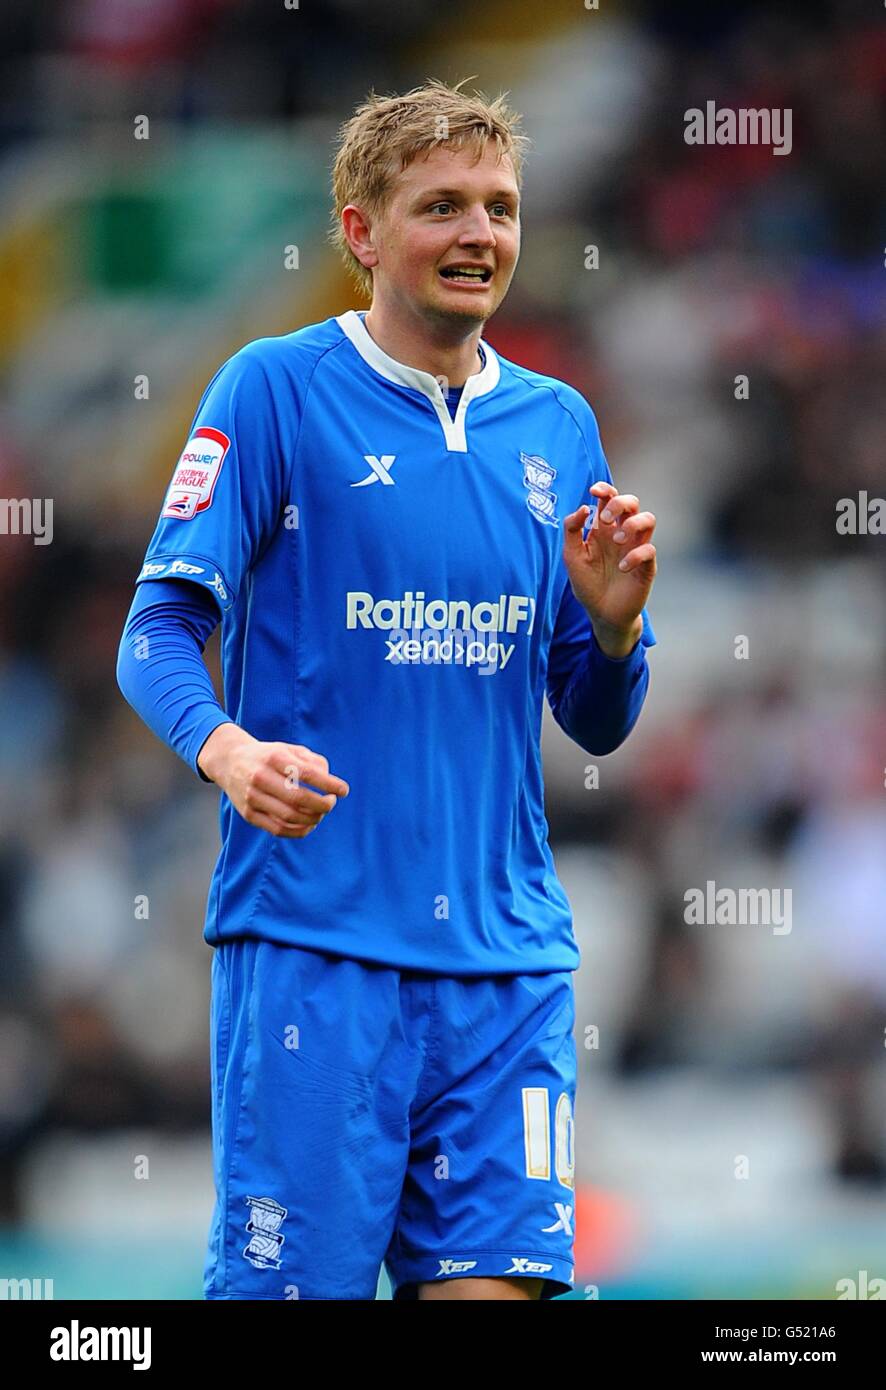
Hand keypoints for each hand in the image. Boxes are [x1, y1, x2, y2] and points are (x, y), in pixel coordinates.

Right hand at [198, 724, 348, 837]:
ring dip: (313, 819)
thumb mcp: (288, 749)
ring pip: (289, 817)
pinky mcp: (249, 814)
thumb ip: (313, 761)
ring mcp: (253, 797)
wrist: (229, 762)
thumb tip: (330, 782)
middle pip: (298, 798)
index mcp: (274, 758)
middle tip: (332, 803)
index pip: (306, 773)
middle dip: (322, 805)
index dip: (329, 784)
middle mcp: (260, 777)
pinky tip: (309, 824)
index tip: (344, 790)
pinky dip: (299, 831)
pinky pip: (278, 829)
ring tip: (321, 813)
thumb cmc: (268, 756)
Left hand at [562, 481, 656, 655]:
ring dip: (631, 524)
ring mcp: (636, 548)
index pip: (609, 498)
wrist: (602, 613)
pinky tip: (622, 567)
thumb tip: (583, 507)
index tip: (594, 491)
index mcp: (603, 529)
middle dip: (619, 503)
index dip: (605, 489)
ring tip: (616, 540)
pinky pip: (649, 550)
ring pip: (648, 519)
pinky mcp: (647, 566)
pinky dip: (635, 555)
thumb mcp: (572, 557)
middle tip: (604, 519)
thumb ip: (572, 530)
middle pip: (632, 502)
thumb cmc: (587, 583)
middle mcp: (622, 534)